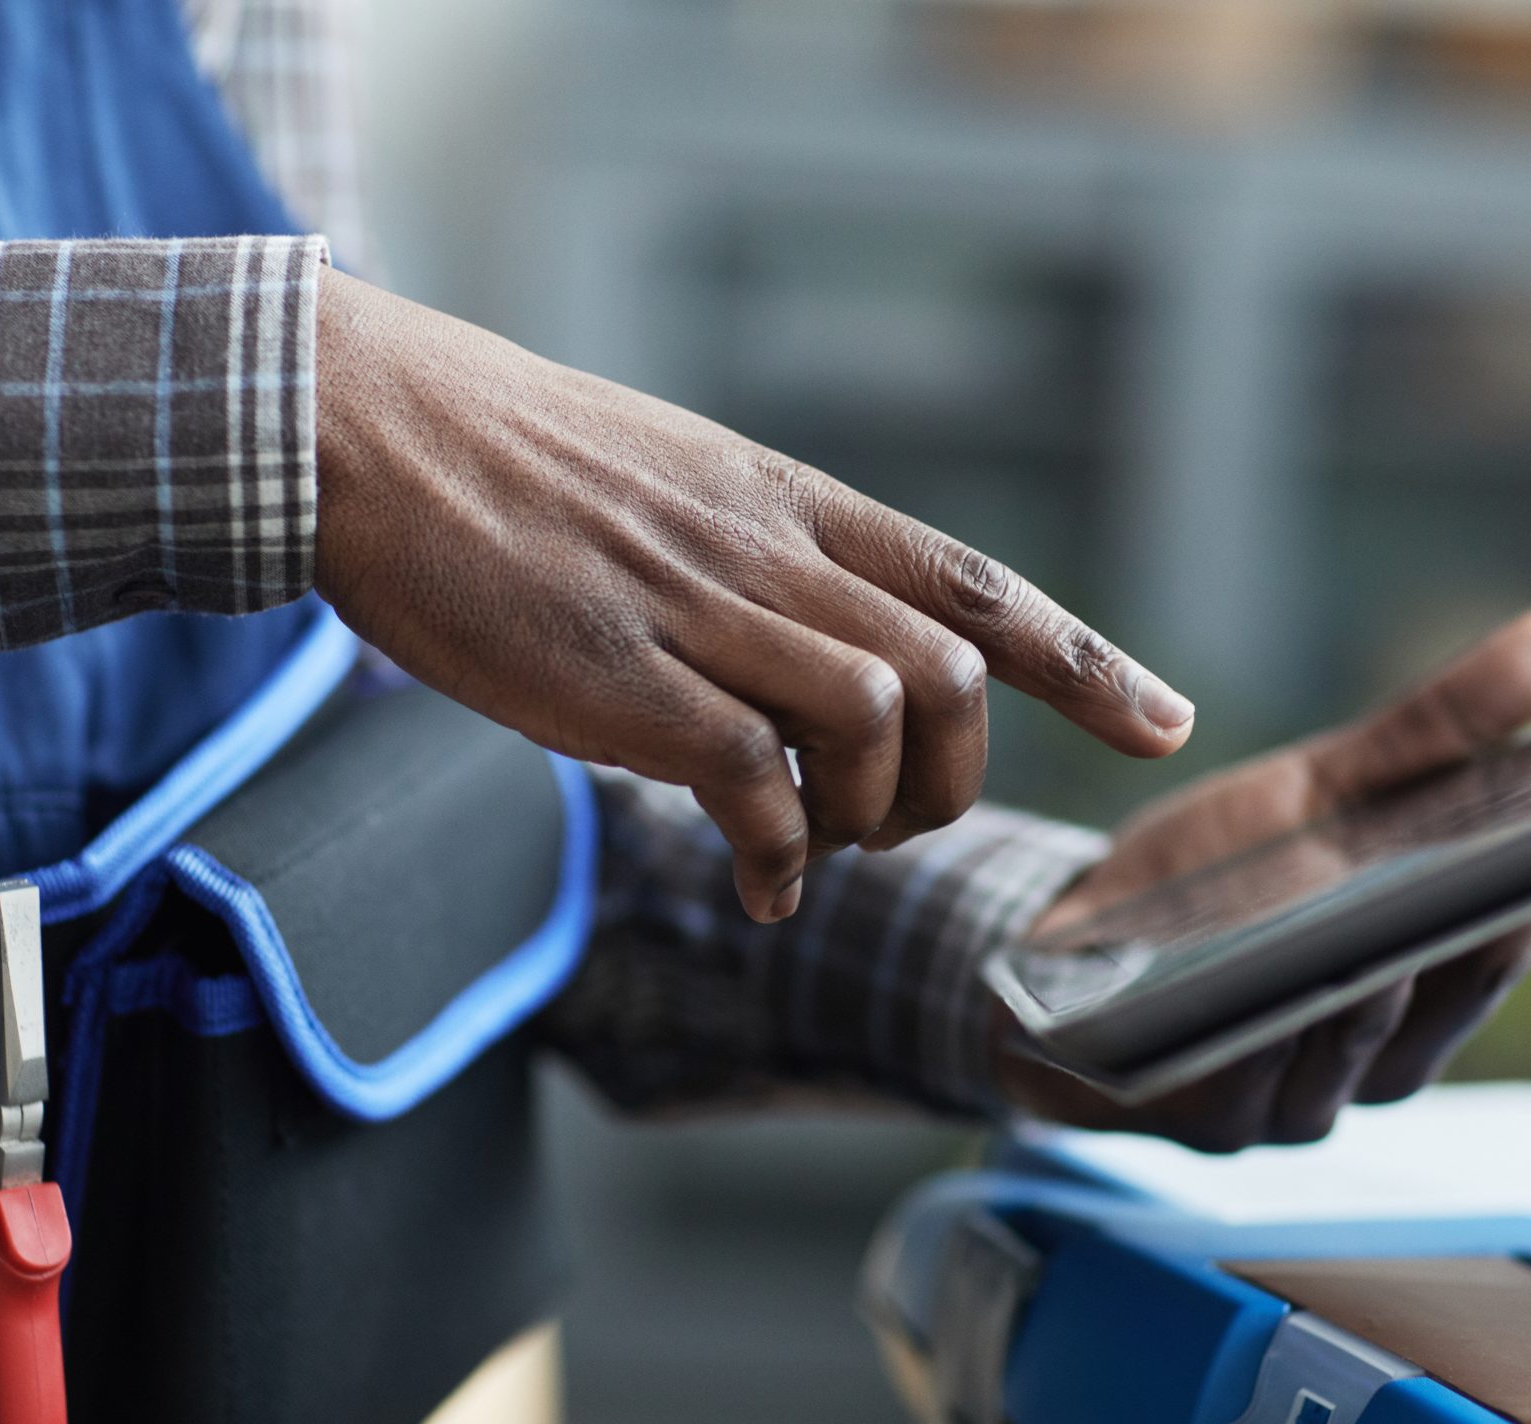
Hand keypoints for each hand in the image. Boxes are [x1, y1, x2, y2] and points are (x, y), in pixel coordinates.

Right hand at [312, 271, 1194, 922]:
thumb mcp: (669, 482)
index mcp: (785, 500)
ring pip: (875, 720)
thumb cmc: (504, 467)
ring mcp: (697, 611)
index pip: (970, 581)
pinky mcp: (621, 679)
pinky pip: (753, 783)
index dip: (1083, 660)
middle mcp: (766, 550)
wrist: (367, 428)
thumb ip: (757, 563)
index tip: (1164, 723)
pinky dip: (777, 856)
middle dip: (957, 780)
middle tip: (894, 829)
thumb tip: (810, 667)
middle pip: (949, 672)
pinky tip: (755, 887)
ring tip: (808, 854)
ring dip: (869, 818)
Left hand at [996, 606, 1530, 1150]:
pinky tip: (1265, 995)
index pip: (1521, 931)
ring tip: (1393, 944)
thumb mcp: (1330, 786)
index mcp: (1436, 981)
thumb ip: (1442, 729)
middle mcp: (1384, 1056)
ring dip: (1376, 1000)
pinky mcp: (1211, 1117)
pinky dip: (1262, 1036)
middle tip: (1519, 887)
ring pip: (1357, 1047)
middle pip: (1455, 996)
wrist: (1074, 948)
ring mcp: (1301, 1096)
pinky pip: (1248, 1079)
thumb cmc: (1220, 872)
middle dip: (1486, 944)